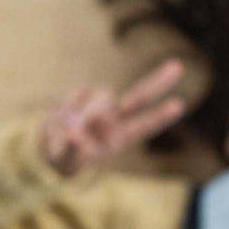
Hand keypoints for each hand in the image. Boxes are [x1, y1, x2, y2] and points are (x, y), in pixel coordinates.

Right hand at [39, 58, 185, 175]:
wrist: (49, 146)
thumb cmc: (66, 158)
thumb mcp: (68, 162)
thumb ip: (73, 149)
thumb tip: (75, 132)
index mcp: (119, 138)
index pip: (143, 126)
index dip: (160, 117)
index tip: (179, 105)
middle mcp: (115, 118)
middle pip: (139, 96)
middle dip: (158, 81)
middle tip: (178, 66)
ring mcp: (100, 104)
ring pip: (103, 94)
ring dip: (91, 109)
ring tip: (72, 129)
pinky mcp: (82, 94)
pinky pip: (78, 93)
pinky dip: (68, 107)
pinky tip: (62, 118)